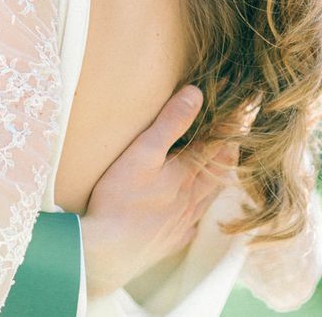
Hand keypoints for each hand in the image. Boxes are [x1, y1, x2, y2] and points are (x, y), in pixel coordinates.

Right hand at [80, 85, 237, 296]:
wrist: (108, 250)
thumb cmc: (121, 198)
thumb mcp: (142, 152)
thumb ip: (170, 123)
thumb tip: (196, 94)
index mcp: (186, 174)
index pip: (214, 145)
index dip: (226, 127)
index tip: (238, 112)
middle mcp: (191, 198)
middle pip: (216, 172)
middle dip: (227, 153)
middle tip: (235, 139)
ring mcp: (183, 222)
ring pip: (208, 198)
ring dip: (216, 181)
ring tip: (221, 170)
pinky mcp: (171, 239)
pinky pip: (193, 224)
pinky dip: (198, 212)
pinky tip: (193, 215)